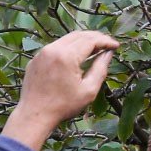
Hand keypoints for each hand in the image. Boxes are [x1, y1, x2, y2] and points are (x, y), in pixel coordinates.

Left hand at [2, 30, 118, 150]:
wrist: (34, 115)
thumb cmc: (64, 105)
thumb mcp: (89, 90)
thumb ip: (100, 68)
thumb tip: (108, 53)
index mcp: (67, 56)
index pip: (91, 40)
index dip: (105, 41)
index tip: (116, 46)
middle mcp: (53, 49)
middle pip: (79, 35)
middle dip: (95, 37)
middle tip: (108, 44)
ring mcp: (42, 53)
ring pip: (66, 39)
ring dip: (82, 40)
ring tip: (95, 48)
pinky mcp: (36, 58)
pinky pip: (56, 46)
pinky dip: (69, 47)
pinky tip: (76, 55)